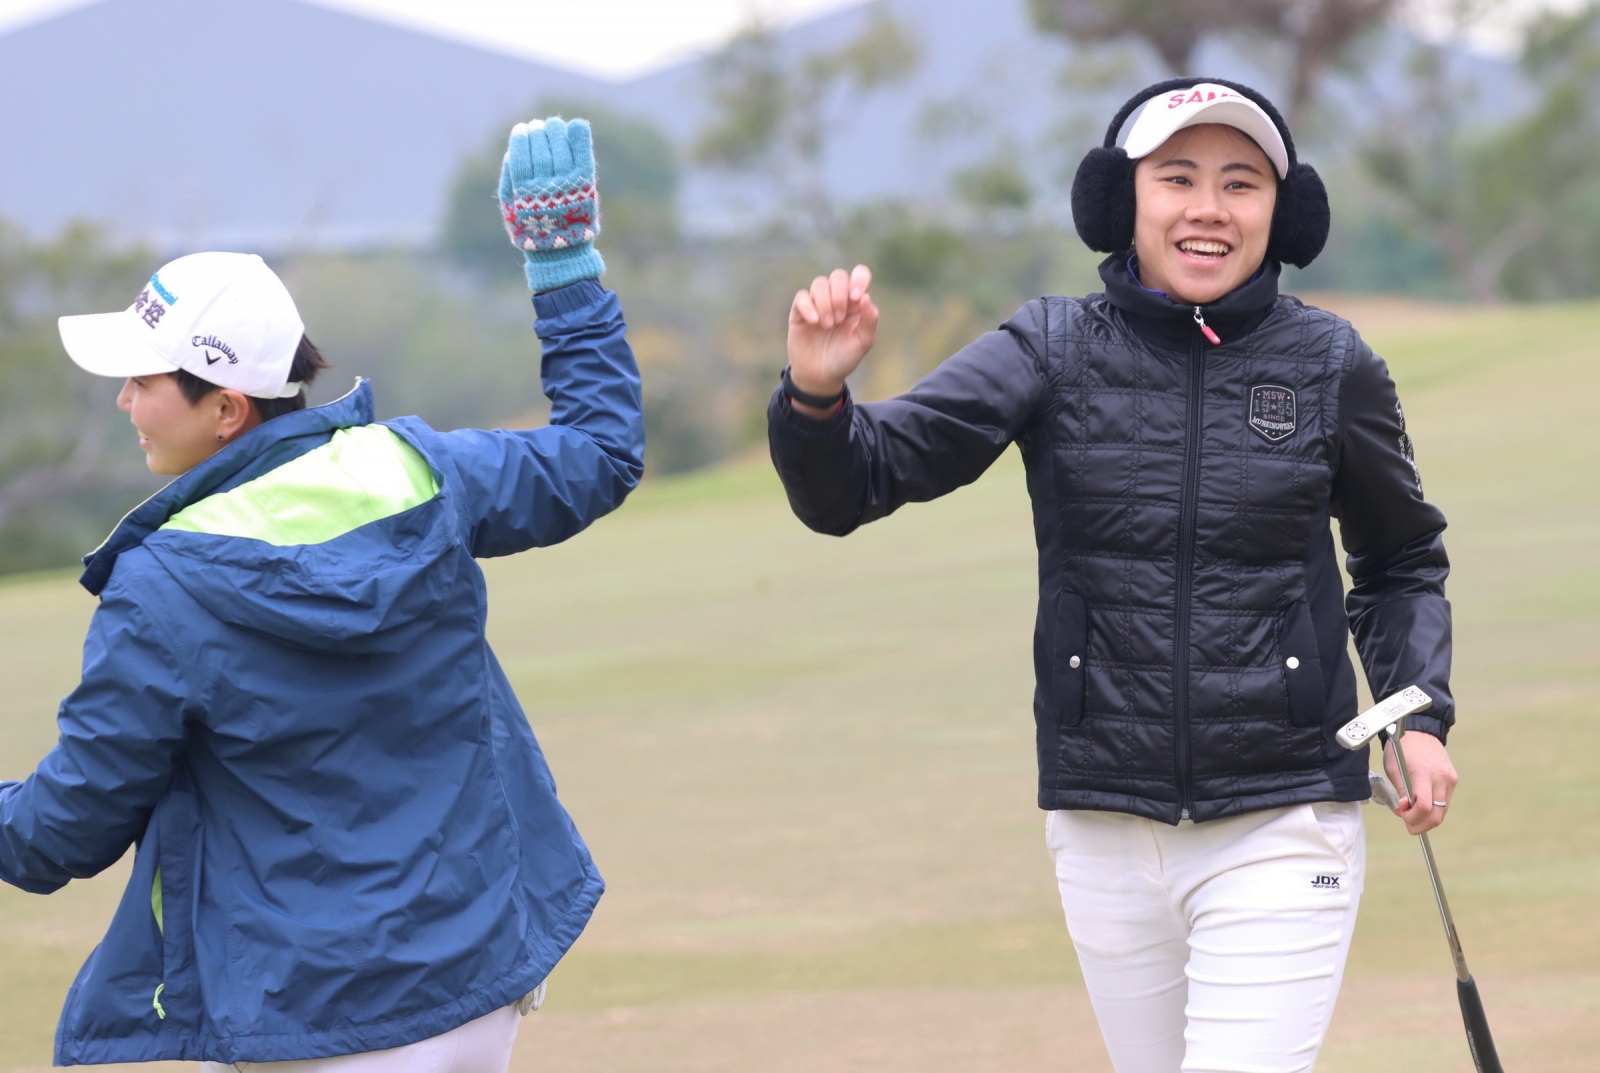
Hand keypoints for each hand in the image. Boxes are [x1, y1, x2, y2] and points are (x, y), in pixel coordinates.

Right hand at [499, 117, 604, 292]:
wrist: (563, 253)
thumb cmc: (532, 227)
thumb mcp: (511, 208)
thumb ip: (508, 180)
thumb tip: (512, 151)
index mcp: (524, 194)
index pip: (521, 157)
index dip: (521, 139)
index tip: (521, 129)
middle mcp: (546, 189)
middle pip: (541, 151)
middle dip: (538, 133)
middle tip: (537, 125)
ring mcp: (568, 187)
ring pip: (560, 149)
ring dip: (556, 131)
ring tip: (552, 125)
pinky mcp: (586, 186)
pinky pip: (583, 156)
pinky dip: (580, 139)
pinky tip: (577, 125)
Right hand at [786, 266, 878, 414]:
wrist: (820, 376)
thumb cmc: (844, 358)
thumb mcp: (863, 343)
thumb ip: (869, 321)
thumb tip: (865, 297)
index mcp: (855, 302)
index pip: (860, 275)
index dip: (859, 279)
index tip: (856, 297)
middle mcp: (837, 298)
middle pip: (838, 276)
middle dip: (839, 295)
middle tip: (839, 319)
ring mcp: (817, 303)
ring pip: (819, 283)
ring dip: (825, 302)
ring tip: (827, 325)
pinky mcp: (800, 311)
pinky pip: (802, 297)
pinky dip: (808, 306)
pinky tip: (814, 322)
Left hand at [1384, 731, 1457, 834]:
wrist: (1421, 731)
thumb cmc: (1402, 748)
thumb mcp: (1394, 769)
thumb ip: (1401, 791)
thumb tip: (1405, 810)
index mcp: (1424, 773)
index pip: (1424, 807)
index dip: (1412, 817)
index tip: (1401, 814)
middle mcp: (1442, 778)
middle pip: (1437, 815)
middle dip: (1420, 825)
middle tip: (1406, 822)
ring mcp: (1450, 779)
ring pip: (1442, 811)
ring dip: (1426, 818)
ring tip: (1410, 812)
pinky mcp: (1453, 780)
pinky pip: (1445, 802)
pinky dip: (1433, 808)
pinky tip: (1420, 804)